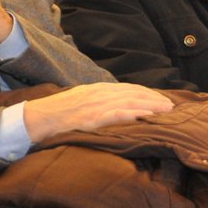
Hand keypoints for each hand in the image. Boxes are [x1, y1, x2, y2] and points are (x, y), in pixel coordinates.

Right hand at [20, 82, 174, 143]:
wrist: (35, 119)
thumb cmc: (55, 113)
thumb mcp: (78, 102)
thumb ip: (95, 103)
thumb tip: (112, 108)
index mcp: (95, 90)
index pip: (127, 89)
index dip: (146, 93)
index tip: (161, 99)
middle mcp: (98, 94)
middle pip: (132, 93)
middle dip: (153, 99)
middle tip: (172, 106)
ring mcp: (94, 106)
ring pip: (128, 101)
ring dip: (150, 105)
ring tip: (166, 110)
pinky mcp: (91, 118)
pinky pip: (115, 114)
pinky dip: (132, 113)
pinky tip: (146, 116)